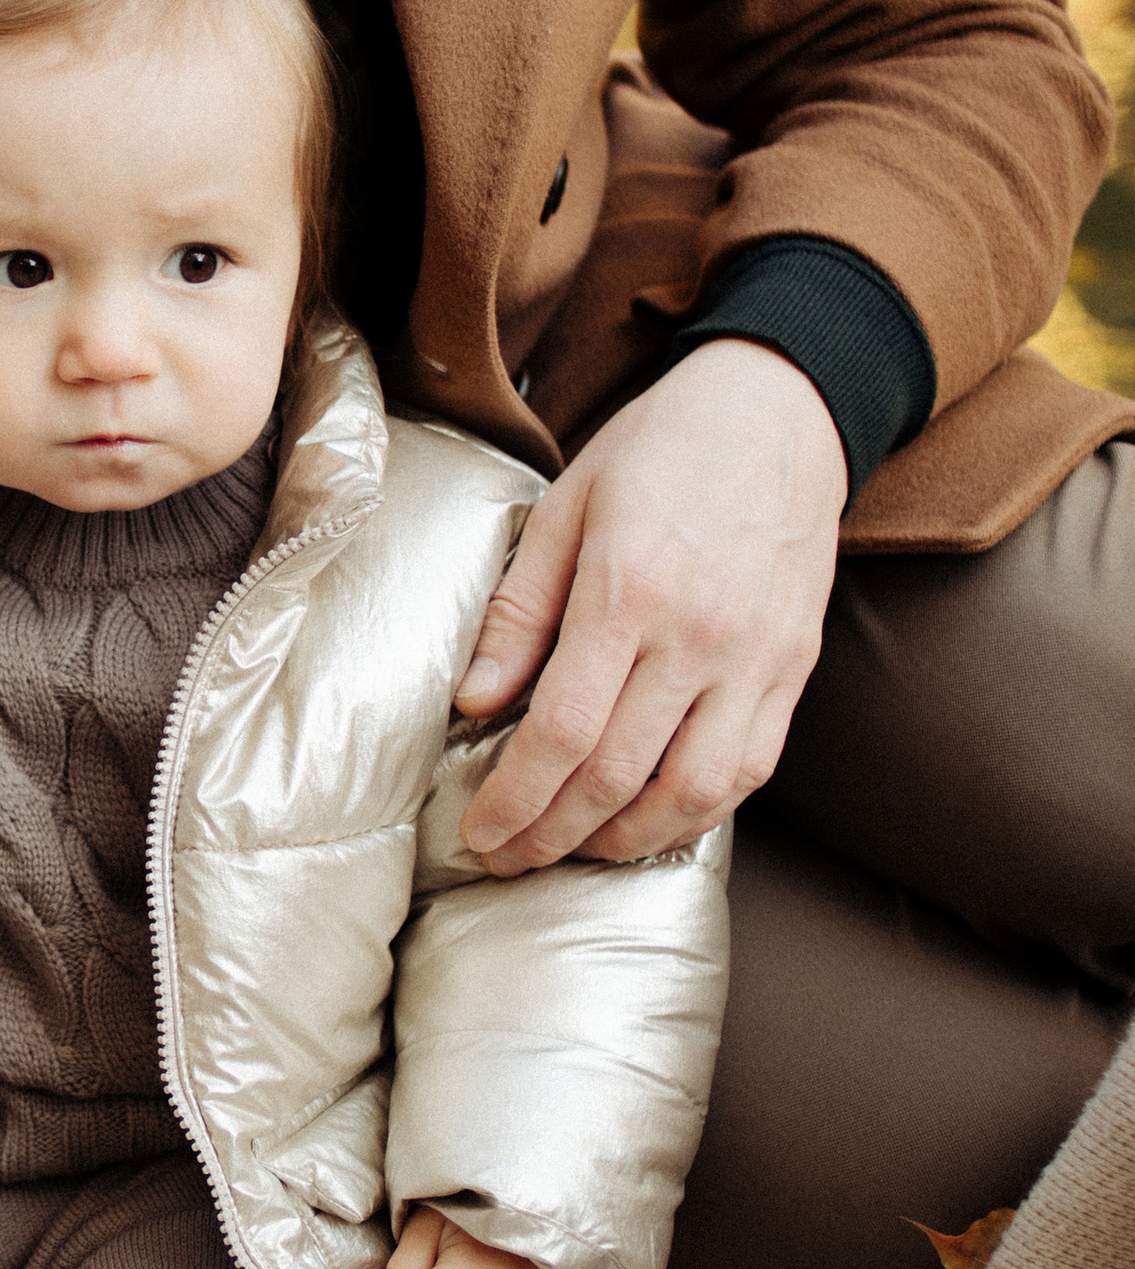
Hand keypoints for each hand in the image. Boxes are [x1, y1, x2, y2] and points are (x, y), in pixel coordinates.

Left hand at [455, 340, 845, 871]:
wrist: (782, 411)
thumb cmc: (662, 450)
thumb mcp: (565, 507)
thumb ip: (519, 611)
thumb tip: (474, 700)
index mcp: (628, 588)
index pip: (561, 730)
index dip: (516, 797)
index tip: (482, 830)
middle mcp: (700, 634)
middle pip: (617, 774)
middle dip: (552, 833)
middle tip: (510, 857)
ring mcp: (757, 658)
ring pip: (690, 792)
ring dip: (624, 840)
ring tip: (573, 849)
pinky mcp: (795, 670)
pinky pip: (748, 771)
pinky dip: (695, 814)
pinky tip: (649, 821)